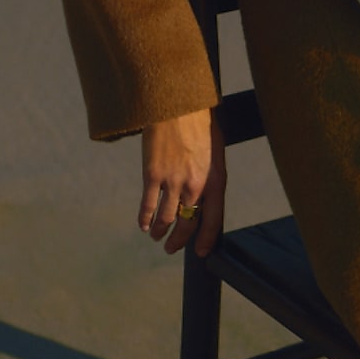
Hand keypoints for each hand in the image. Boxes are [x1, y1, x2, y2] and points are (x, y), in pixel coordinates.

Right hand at [139, 109, 225, 257]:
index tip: (200, 252)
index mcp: (216, 179)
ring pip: (166, 218)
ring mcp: (173, 181)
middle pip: (188, 223)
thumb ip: (210, 175)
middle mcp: (196, 185)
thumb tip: (203, 196)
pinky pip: (148, 205)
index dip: (206, 239)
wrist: (178, 105)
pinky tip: (143, 225)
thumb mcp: (215, 152)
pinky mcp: (152, 175)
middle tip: (172, 247)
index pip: (213, 219)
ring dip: (160, 230)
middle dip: (179, 240)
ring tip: (156, 235)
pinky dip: (144, 218)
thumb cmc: (200, 125)